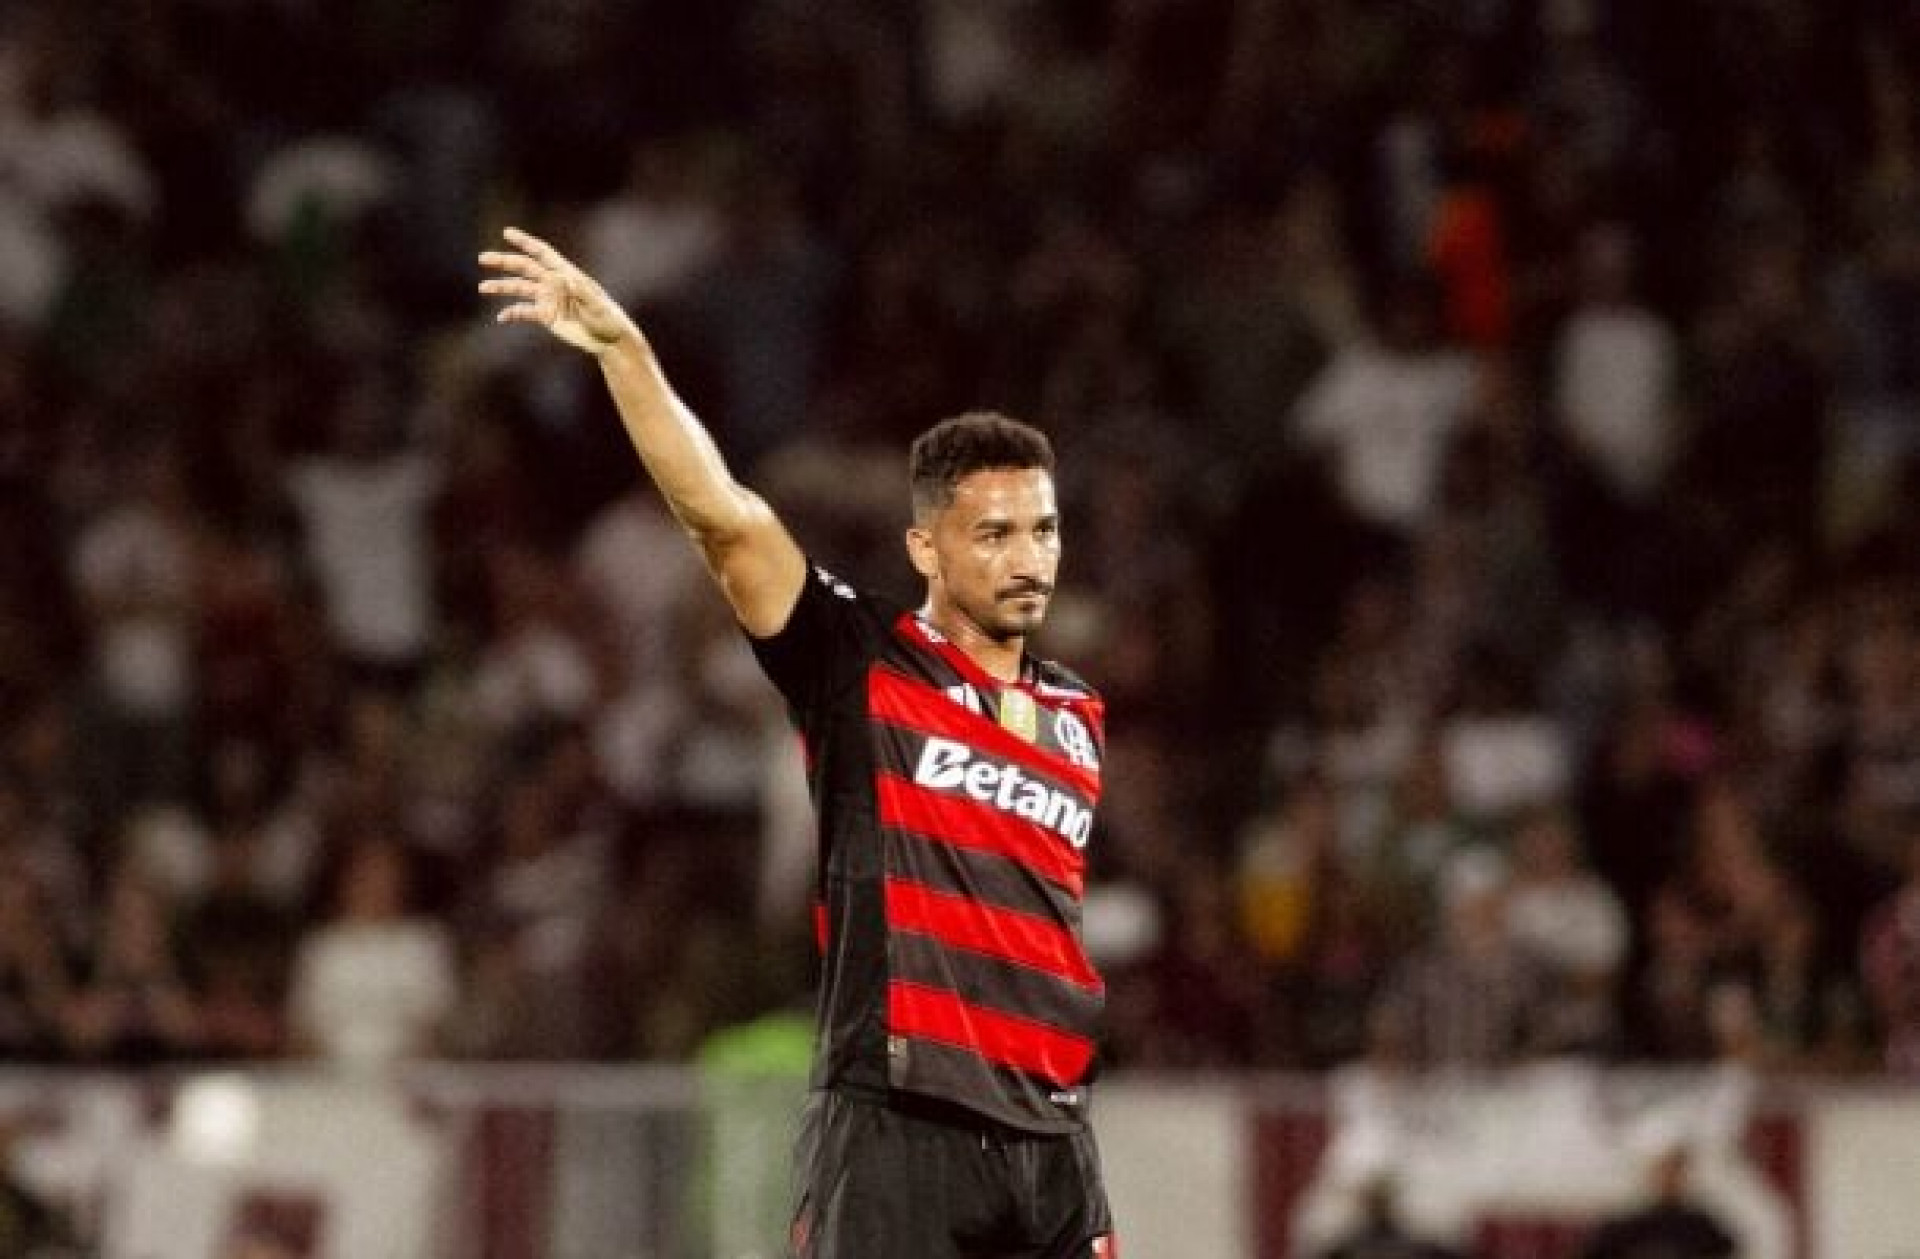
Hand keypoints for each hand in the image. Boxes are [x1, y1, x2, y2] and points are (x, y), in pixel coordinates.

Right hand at [478, 226, 636, 356]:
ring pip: (520, 289)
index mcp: (566, 274)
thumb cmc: (608, 319)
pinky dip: (512, 313)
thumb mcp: (597, 305)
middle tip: (483, 258)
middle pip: (525, 268)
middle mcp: (554, 283)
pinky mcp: (546, 316)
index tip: (507, 233)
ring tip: (483, 288)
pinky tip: (501, 317)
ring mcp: (548, 299)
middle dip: (504, 262)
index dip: (525, 242)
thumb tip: (566, 278)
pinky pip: (525, 312)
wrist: (609, 340)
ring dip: (501, 287)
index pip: (542, 254)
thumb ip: (582, 292)